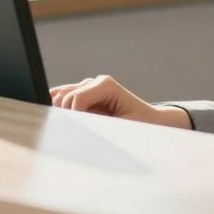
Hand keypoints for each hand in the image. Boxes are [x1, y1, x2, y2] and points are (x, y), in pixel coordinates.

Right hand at [50, 75, 191, 127]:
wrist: (151, 121)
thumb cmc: (139, 125)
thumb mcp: (119, 126)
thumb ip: (94, 122)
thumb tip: (74, 123)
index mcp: (106, 85)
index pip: (76, 98)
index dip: (74, 116)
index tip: (81, 131)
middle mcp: (98, 81)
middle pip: (66, 98)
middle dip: (68, 115)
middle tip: (80, 130)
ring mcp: (93, 86)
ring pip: (63, 97)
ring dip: (65, 112)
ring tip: (78, 125)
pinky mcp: (89, 93)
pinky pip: (66, 97)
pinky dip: (63, 108)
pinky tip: (62, 116)